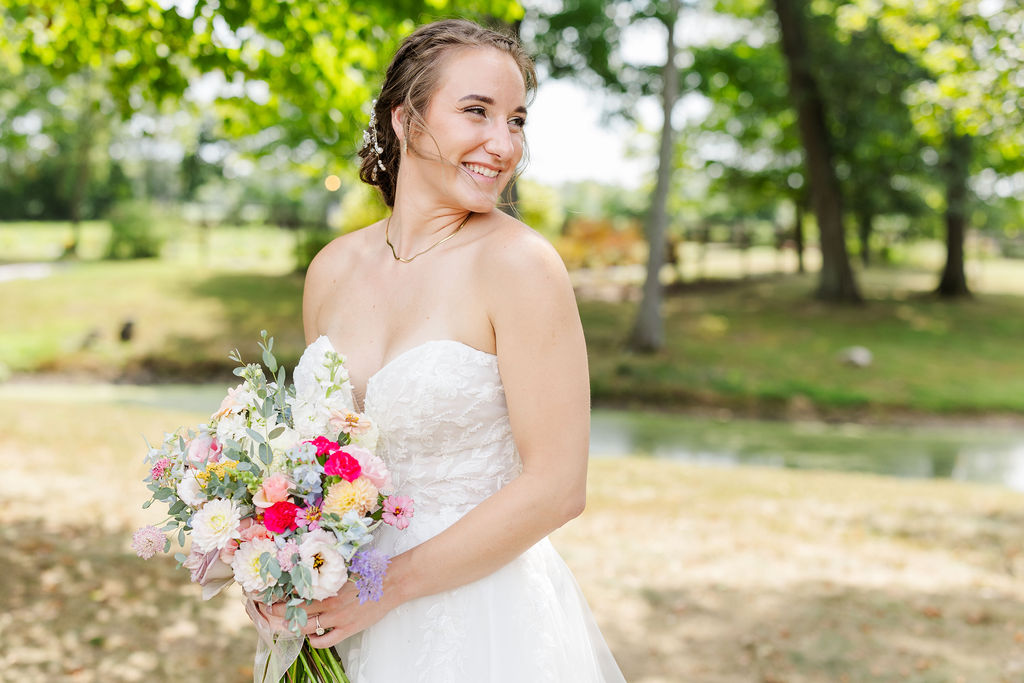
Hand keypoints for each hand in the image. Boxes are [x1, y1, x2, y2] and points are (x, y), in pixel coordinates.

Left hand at [268, 581, 393, 648]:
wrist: (390, 583)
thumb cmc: (368, 572)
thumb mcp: (342, 569)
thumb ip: (324, 574)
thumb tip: (305, 572)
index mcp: (326, 586)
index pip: (293, 595)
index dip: (277, 599)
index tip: (266, 598)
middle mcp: (328, 604)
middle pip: (293, 613)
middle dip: (276, 614)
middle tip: (267, 612)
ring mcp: (337, 619)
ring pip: (305, 627)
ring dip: (292, 626)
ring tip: (286, 623)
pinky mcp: (347, 629)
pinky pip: (323, 641)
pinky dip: (313, 641)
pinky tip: (311, 636)